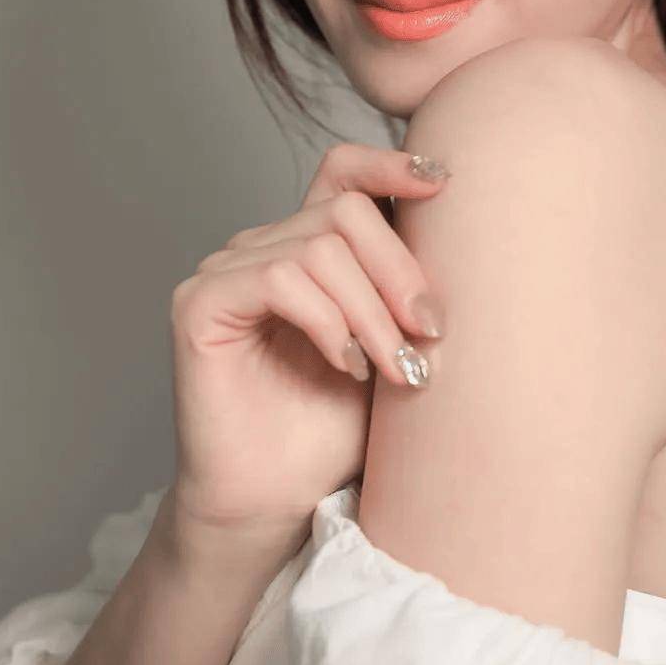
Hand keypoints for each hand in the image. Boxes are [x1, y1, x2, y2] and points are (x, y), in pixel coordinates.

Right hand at [167, 143, 448, 538]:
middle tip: (429, 335)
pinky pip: (280, 279)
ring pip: (320, 248)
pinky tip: (345, 365)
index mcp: (311, 245)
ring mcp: (228, 268)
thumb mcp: (394, 342)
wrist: (279, 500)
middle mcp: (265, 245)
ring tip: (394, 367)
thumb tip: (464, 226)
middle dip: (400, 272)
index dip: (390, 164)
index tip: (444, 182)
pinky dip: (327, 322)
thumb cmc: (336, 427)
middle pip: (347, 211)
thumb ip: (409, 287)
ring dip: (371, 311)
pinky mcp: (200, 302)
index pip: (344, 171)